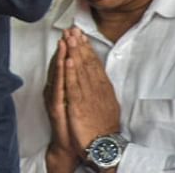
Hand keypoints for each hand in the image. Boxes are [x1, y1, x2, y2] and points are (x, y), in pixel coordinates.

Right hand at [43, 37, 78, 171]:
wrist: (70, 145)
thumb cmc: (76, 125)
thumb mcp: (78, 102)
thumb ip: (77, 86)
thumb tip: (82, 71)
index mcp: (66, 87)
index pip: (69, 63)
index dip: (73, 47)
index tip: (75, 32)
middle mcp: (58, 89)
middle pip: (63, 64)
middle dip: (67, 46)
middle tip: (69, 30)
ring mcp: (56, 97)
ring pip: (59, 72)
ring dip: (62, 55)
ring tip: (65, 40)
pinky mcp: (56, 106)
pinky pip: (60, 86)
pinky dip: (62, 73)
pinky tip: (65, 62)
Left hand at [63, 28, 121, 158]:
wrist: (103, 145)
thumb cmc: (103, 126)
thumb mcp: (107, 104)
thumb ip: (101, 89)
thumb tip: (98, 76)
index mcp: (104, 89)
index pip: (95, 65)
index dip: (87, 49)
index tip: (81, 35)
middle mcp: (97, 90)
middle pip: (88, 64)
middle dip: (79, 45)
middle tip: (73, 29)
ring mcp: (89, 97)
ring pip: (81, 71)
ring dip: (74, 53)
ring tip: (69, 37)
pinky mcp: (79, 105)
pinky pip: (74, 86)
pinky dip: (71, 72)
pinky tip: (67, 59)